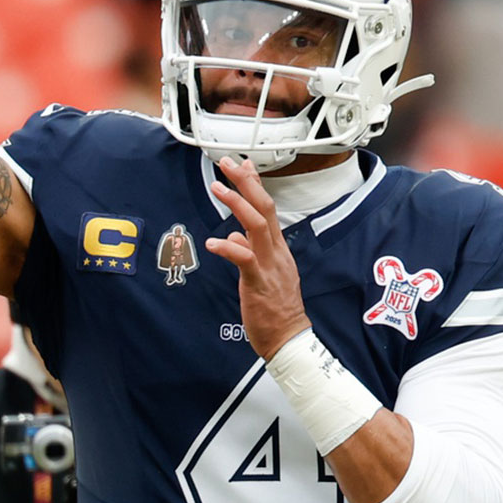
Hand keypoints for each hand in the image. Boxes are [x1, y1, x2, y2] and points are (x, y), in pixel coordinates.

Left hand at [204, 157, 313, 358]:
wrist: (289, 338)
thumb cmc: (276, 309)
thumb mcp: (264, 274)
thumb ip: (251, 251)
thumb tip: (236, 236)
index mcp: (278, 248)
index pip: (268, 209)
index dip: (255, 184)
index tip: (244, 164)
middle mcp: (276, 252)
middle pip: (264, 208)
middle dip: (246, 183)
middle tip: (229, 164)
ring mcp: (269, 266)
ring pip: (257, 226)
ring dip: (237, 204)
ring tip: (218, 188)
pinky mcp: (258, 282)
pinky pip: (244, 259)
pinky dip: (228, 248)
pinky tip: (213, 243)